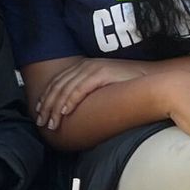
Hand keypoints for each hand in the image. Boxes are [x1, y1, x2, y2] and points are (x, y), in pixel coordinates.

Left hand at [34, 59, 149, 128]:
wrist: (151, 79)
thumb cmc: (128, 87)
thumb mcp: (103, 87)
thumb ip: (89, 92)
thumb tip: (73, 109)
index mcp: (83, 67)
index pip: (58, 82)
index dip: (46, 98)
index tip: (38, 112)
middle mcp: (85, 66)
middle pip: (58, 86)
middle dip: (47, 105)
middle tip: (41, 122)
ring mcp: (93, 69)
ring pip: (66, 89)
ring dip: (55, 108)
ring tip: (51, 123)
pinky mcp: (101, 74)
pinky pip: (80, 89)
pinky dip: (70, 101)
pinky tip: (64, 113)